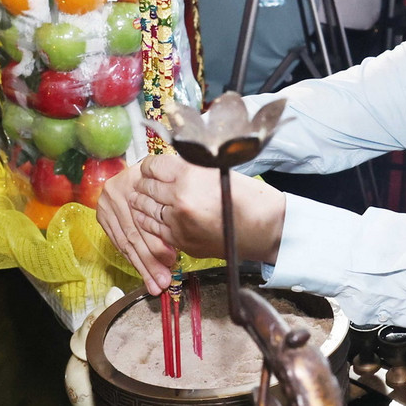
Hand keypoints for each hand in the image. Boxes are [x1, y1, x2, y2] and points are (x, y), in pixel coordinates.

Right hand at [96, 160, 178, 294]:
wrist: (135, 166)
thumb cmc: (157, 176)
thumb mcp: (164, 183)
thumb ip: (167, 206)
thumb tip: (177, 244)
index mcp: (133, 183)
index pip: (143, 221)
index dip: (156, 243)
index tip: (171, 260)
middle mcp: (116, 194)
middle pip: (134, 234)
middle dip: (149, 262)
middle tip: (162, 281)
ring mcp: (106, 205)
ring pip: (125, 242)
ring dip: (141, 266)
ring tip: (153, 284)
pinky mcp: (102, 216)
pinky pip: (118, 242)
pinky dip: (131, 258)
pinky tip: (142, 271)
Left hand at [131, 155, 286, 264]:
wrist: (264, 229)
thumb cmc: (248, 197)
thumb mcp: (217, 170)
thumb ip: (190, 168)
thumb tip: (167, 167)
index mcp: (190, 174)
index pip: (154, 165)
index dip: (150, 165)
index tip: (150, 167)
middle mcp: (180, 197)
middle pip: (148, 187)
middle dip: (145, 183)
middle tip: (145, 181)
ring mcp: (178, 221)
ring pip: (147, 208)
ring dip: (143, 202)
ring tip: (142, 197)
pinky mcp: (180, 240)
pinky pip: (154, 229)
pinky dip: (148, 221)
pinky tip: (149, 216)